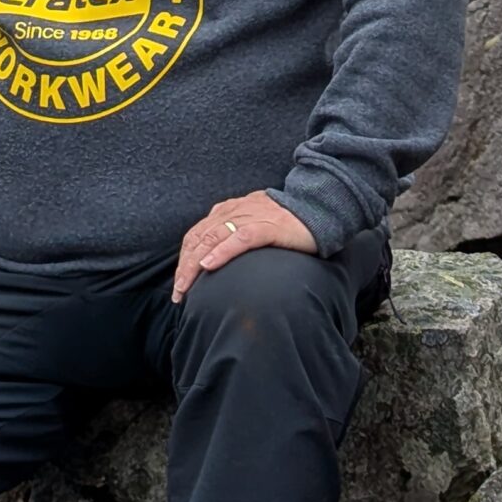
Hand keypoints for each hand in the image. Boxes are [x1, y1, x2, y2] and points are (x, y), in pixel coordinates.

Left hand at [172, 191, 316, 302]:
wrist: (322, 208)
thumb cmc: (291, 222)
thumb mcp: (257, 226)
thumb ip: (237, 235)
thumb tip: (218, 261)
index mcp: (232, 210)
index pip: (198, 233)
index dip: (185, 258)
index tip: (180, 283)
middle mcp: (237, 210)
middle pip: (200, 238)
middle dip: (185, 266)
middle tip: (178, 293)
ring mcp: (252, 217)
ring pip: (213, 238)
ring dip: (195, 264)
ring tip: (185, 286)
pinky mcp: (269, 226)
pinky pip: (240, 238)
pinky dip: (222, 252)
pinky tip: (209, 266)